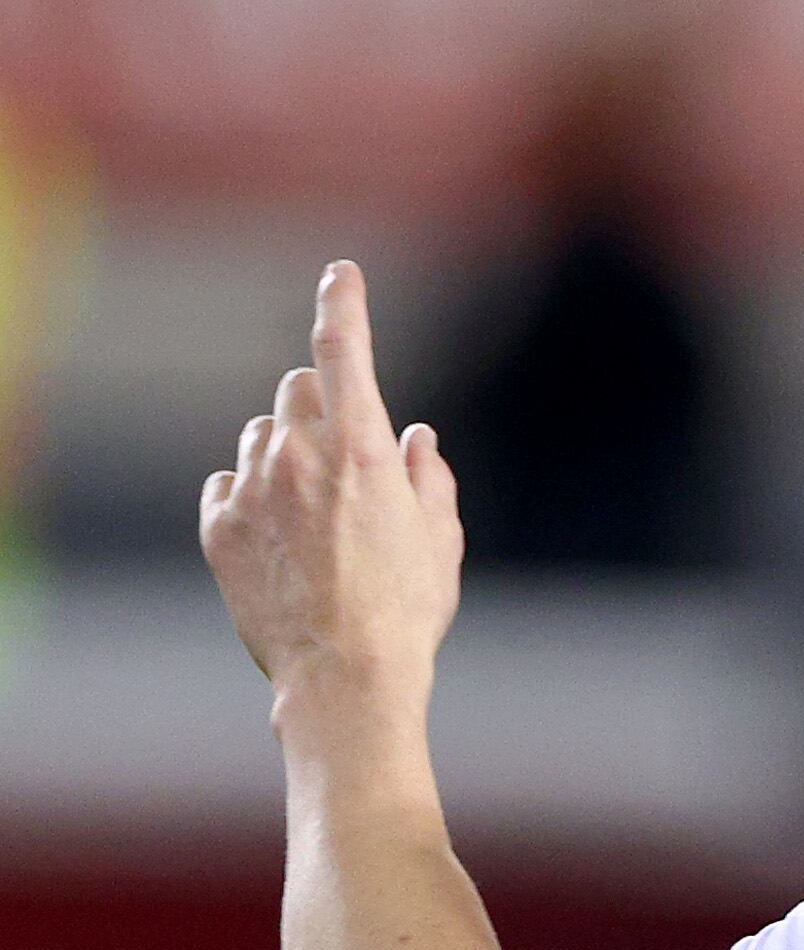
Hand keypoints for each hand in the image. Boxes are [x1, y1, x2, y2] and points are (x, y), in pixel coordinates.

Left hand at [200, 262, 463, 699]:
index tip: (341, 273)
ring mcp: (251, 487)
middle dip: (321, 408)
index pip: (344, 348)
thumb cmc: (407, 611)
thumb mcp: (440, 541)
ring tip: (316, 524)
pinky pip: (228, 485)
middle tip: (345, 461)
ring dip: (286, 458)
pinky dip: (252, 499)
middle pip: (297, 388)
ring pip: (261, 437)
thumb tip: (418, 438)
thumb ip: (429, 478)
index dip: (344, 303)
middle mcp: (297, 453)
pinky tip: (281, 545)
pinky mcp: (217, 525)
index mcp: (361, 447)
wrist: (344, 676)